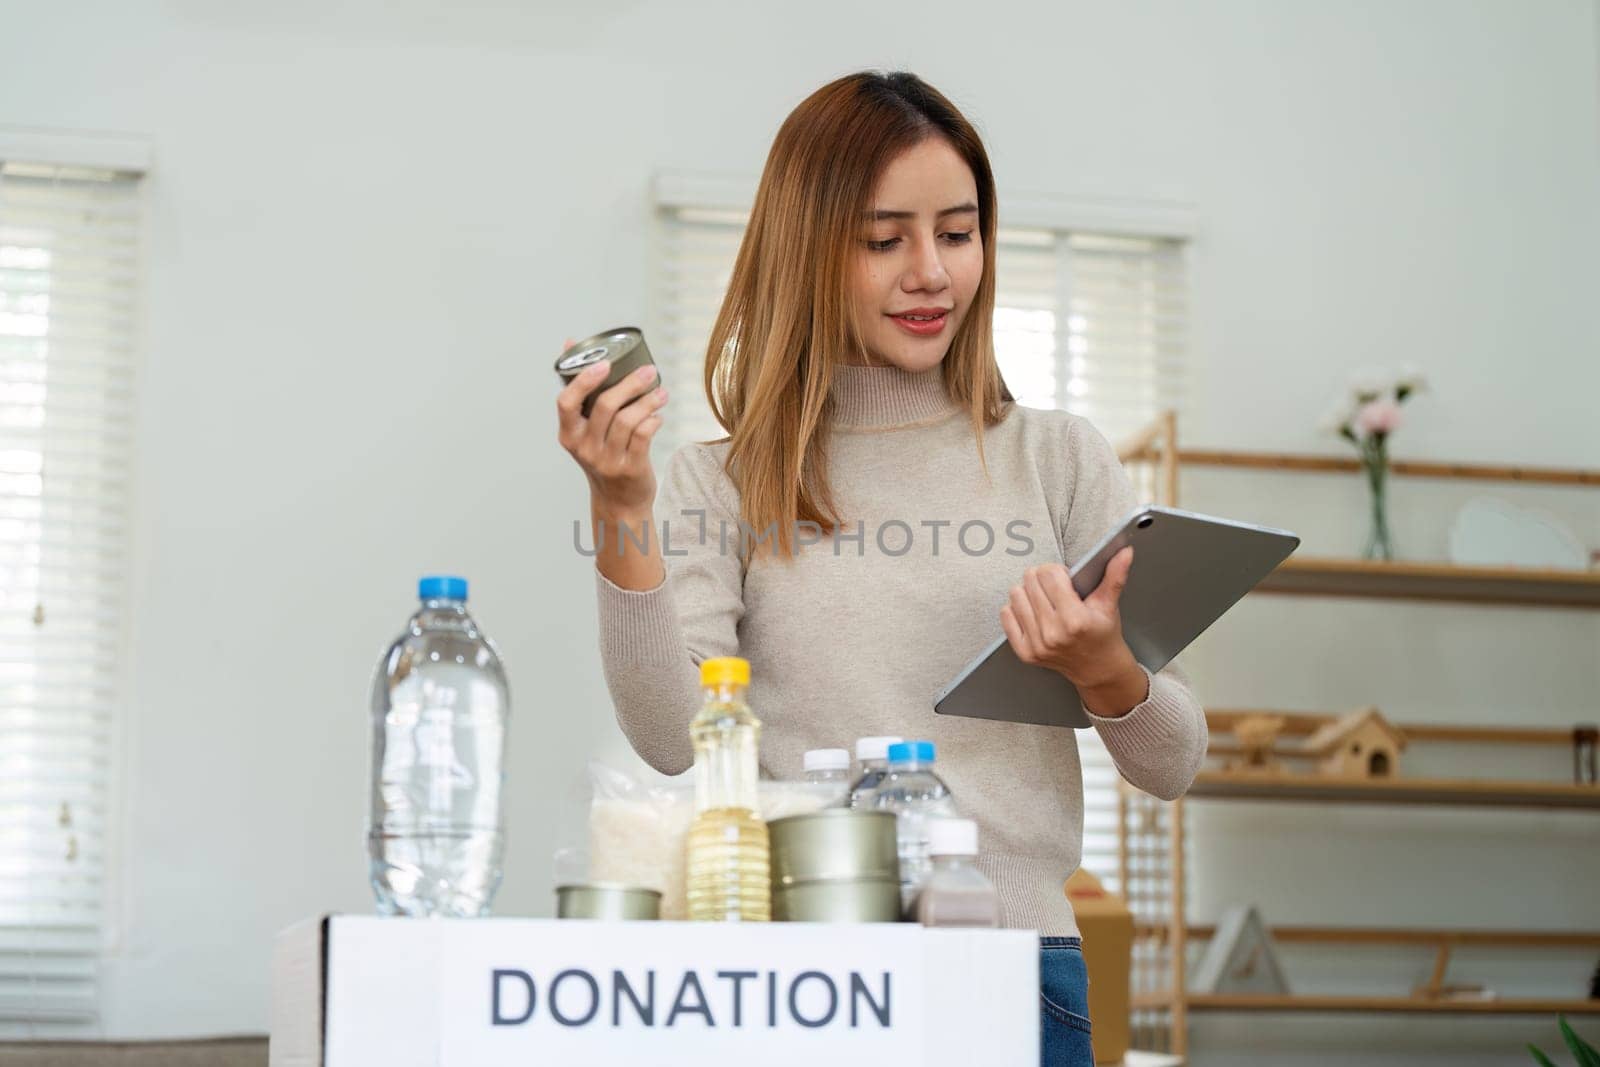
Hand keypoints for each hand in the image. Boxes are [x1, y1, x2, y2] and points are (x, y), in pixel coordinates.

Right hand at [555, 341, 668, 516]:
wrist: (618, 502)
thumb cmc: (602, 456)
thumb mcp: (585, 429)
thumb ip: (581, 390)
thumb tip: (570, 343)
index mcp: (569, 434)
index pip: (566, 403)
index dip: (584, 380)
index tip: (604, 363)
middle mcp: (585, 448)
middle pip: (605, 407)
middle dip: (630, 384)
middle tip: (648, 370)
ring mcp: (607, 460)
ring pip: (628, 420)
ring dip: (648, 401)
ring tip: (661, 392)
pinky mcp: (630, 468)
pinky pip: (644, 435)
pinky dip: (653, 420)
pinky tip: (658, 413)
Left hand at [1000, 548, 1143, 701]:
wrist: (1098, 668)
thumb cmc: (1102, 635)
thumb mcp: (1109, 604)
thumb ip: (1115, 575)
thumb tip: (1125, 552)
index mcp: (1075, 619)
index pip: (1049, 574)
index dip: (1057, 570)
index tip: (1064, 577)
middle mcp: (1053, 633)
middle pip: (1030, 581)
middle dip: (1042, 578)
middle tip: (1054, 587)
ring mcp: (1037, 645)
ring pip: (1016, 595)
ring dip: (1028, 592)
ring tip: (1044, 599)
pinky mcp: (1025, 652)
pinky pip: (1006, 616)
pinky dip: (1016, 609)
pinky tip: (1032, 612)